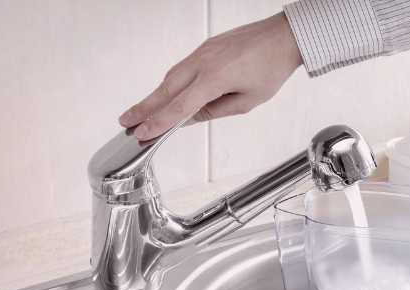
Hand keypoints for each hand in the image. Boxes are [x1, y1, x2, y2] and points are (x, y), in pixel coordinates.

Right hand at [119, 12, 301, 139]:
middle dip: (144, 108)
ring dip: (155, 96)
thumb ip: (217, 110)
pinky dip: (171, 83)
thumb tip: (192, 117)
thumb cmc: (271, 68)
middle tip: (126, 122)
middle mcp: (203, 63)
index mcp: (215, 79)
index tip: (142, 132)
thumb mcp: (248, 101)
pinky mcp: (205, 48)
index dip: (159, 122)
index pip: (180, 107)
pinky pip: (182, 68)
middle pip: (166, 90)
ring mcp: (202, 53)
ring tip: (141, 112)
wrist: (283, 38)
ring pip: (172, 77)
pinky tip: (166, 95)